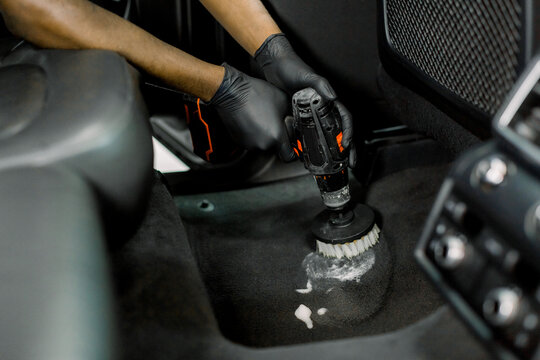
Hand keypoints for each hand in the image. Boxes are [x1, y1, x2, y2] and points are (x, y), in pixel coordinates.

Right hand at [209, 63, 294, 160]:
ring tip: (263, 119)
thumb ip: (292, 115)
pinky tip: (254, 120)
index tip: (292, 145)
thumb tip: (296, 121)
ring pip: (263, 145)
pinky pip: (252, 141)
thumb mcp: (283, 100)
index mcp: (276, 136)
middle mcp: (263, 144)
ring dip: (265, 136)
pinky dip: (254, 134)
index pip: (289, 155)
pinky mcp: (239, 141)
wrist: (232, 92)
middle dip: (278, 139)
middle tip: (276, 124)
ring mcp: (250, 144)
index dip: (292, 150)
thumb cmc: (255, 93)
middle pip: (276, 149)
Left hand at [255, 34, 354, 165]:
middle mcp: (322, 110)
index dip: (348, 132)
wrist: (273, 67)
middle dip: (347, 149)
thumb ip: (321, 85)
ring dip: (331, 153)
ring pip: (325, 137)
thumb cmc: (292, 68)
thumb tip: (334, 97)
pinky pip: (308, 136)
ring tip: (334, 167)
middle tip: (349, 164)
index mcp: (328, 101)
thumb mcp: (308, 76)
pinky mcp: (299, 119)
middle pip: (338, 132)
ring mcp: (310, 116)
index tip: (347, 144)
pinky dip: (312, 148)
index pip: (344, 119)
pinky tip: (311, 159)